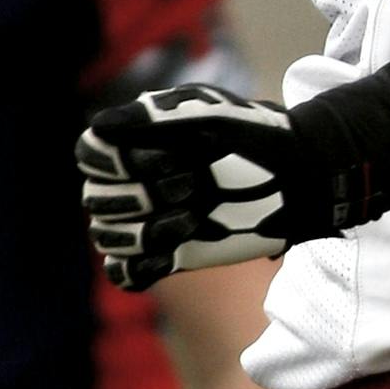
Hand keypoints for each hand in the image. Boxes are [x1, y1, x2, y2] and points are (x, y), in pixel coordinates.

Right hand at [79, 87, 354, 292]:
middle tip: (196, 184)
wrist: (299, 175)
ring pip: (109, 236)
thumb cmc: (254, 136)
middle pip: (97, 199)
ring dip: (146, 231)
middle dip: (144, 194)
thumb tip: (100, 126)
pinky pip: (127, 273)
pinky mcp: (170, 255)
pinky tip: (172, 253)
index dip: (122, 161)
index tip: (171, 156)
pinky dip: (137, 269)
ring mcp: (150, 220)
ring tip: (194, 219)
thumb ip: (153, 116)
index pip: (90, 157)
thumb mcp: (208, 115)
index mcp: (135, 144)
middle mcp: (135, 182)